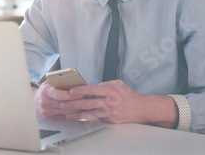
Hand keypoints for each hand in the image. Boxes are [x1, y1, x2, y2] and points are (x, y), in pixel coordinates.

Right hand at [32, 80, 85, 118]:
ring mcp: (47, 111)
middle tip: (86, 101)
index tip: (80, 94)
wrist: (33, 101)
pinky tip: (79, 112)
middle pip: (64, 104)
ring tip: (85, 106)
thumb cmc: (45, 90)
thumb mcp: (49, 82)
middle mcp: (45, 102)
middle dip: (76, 103)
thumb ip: (59, 82)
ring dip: (76, 110)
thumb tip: (75, 81)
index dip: (70, 95)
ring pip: (65, 112)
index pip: (59, 94)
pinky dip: (72, 114)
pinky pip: (64, 116)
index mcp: (45, 91)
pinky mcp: (50, 117)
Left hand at [59, 80, 177, 127]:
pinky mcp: (109, 121)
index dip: (81, 90)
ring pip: (90, 113)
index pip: (93, 90)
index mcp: (111, 91)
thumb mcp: (118, 84)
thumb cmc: (128, 95)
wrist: (140, 109)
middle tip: (63, 102)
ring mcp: (109, 113)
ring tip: (66, 112)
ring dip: (76, 113)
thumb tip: (94, 86)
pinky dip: (84, 118)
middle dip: (74, 103)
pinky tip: (76, 117)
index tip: (71, 91)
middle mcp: (110, 103)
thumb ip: (106, 84)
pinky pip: (94, 119)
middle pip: (89, 103)